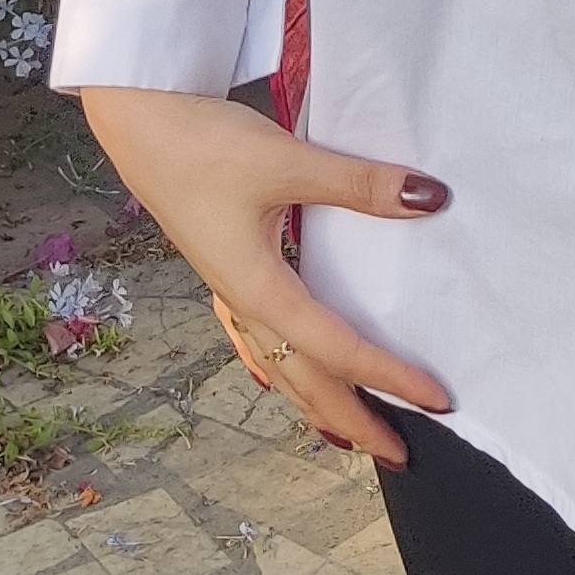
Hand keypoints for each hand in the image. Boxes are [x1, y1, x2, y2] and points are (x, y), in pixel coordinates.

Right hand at [76, 85, 453, 467]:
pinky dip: (280, 368)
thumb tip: (429, 198)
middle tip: (400, 453)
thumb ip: (359, 184)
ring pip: (279, 366)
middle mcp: (243, 302)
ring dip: (318, 402)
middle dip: (353, 420)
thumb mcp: (287, 161)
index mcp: (259, 290)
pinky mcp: (224, 268)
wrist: (138, 120)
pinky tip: (278, 378)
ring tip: (349, 433)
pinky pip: (256, 339)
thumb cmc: (203, 144)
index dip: (390, 377)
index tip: (436, 401)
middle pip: (305, 380)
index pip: (338, 350)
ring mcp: (229, 289)